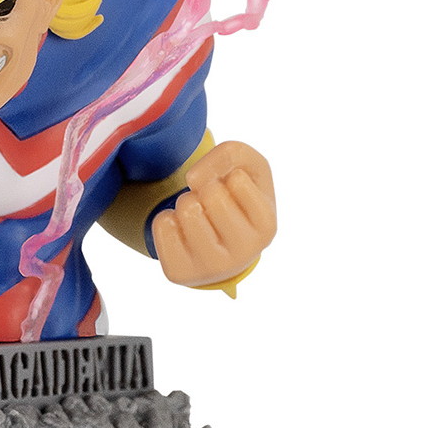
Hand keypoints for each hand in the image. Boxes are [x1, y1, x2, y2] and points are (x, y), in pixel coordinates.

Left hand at [152, 141, 275, 291]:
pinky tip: (180, 232)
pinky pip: (161, 225)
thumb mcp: (249, 168)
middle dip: (204, 190)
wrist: (220, 246)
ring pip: (185, 209)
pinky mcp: (179, 273)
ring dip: (185, 203)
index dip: (227, 176)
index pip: (236, 179)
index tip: (230, 192)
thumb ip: (232, 154)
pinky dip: (166, 219)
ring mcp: (211, 268)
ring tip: (196, 217)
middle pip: (210, 194)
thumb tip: (194, 179)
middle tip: (209, 205)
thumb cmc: (237, 199)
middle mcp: (244, 254)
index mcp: (266, 226)